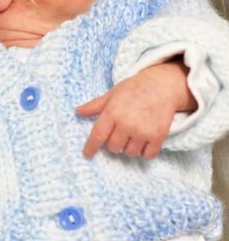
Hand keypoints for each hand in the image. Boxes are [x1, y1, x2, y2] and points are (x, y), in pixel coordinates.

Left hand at [79, 60, 195, 159]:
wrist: (162, 85)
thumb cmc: (134, 88)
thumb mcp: (112, 94)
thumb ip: (95, 105)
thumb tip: (78, 111)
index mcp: (113, 113)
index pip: (98, 135)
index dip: (91, 147)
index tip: (87, 155)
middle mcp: (127, 124)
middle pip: (113, 147)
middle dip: (113, 143)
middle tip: (118, 133)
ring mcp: (143, 131)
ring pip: (130, 152)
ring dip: (128, 148)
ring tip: (132, 135)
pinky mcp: (158, 136)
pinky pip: (147, 155)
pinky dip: (144, 152)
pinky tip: (143, 142)